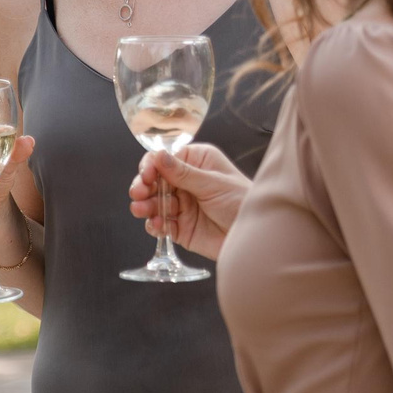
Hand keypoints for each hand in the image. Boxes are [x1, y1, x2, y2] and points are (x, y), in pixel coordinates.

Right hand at [128, 144, 248, 259]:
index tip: (146, 175)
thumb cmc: (242, 202)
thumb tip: (158, 155)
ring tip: (141, 209)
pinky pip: (160, 224)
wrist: (255, 236)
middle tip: (138, 193)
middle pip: (154, 181)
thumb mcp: (213, 184)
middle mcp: (186, 182)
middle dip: (143, 187)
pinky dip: (154, 225)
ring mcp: (182, 205)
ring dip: (145, 206)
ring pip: (154, 203)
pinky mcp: (180, 227)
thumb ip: (184, 173)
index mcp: (197, 162)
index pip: (165, 159)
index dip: (151, 166)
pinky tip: (156, 225)